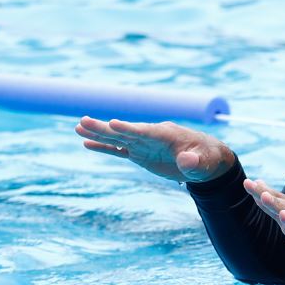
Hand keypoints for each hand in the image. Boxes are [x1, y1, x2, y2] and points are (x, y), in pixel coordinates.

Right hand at [75, 118, 235, 183]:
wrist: (205, 160)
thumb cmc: (206, 158)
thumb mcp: (204, 162)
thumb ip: (195, 162)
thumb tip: (187, 161)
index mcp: (166, 134)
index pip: (144, 130)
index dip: (128, 128)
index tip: (112, 123)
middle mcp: (151, 136)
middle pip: (124, 131)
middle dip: (104, 128)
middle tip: (83, 121)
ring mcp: (143, 145)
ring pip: (117, 138)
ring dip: (98, 134)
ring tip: (78, 128)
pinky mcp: (140, 154)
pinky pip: (119, 150)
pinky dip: (104, 148)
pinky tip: (87, 143)